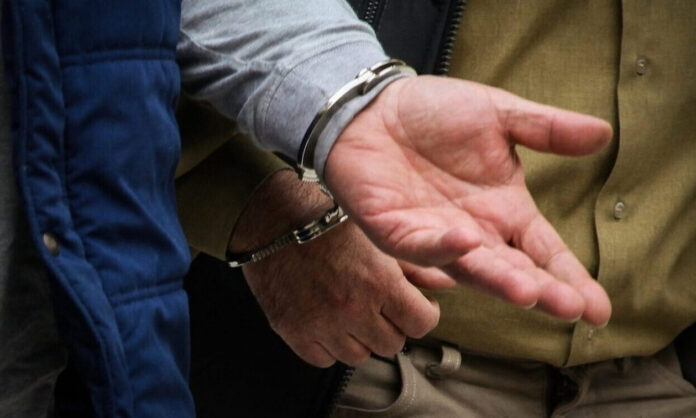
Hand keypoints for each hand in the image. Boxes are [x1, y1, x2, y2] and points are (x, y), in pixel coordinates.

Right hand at [229, 170, 440, 366]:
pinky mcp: (293, 331)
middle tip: (383, 307)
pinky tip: (329, 321)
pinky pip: (324, 359)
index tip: (415, 306)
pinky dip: (330, 345)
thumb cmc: (322, 217)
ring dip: (363, 337)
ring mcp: (321, 324)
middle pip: (392, 344)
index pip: (420, 324)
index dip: (422, 314)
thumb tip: (446, 283)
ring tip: (355, 312)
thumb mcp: (375, 233)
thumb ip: (414, 263)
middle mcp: (352, 308)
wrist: (270, 218)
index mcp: (378, 282)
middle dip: (393, 325)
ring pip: (360, 356)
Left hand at [324, 76, 612, 325]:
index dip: (569, 279)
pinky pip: (418, 246)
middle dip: (541, 291)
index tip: (599, 309)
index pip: (543, 253)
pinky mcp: (393, 230)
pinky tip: (466, 240)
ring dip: (497, 281)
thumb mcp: (499, 116)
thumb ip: (546, 130)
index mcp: (502, 211)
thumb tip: (603, 134)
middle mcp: (473, 233)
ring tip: (529, 291)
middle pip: (512, 271)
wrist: (373, 107)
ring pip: (469, 268)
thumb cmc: (432, 114)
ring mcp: (432, 236)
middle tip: (571, 308)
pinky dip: (440, 246)